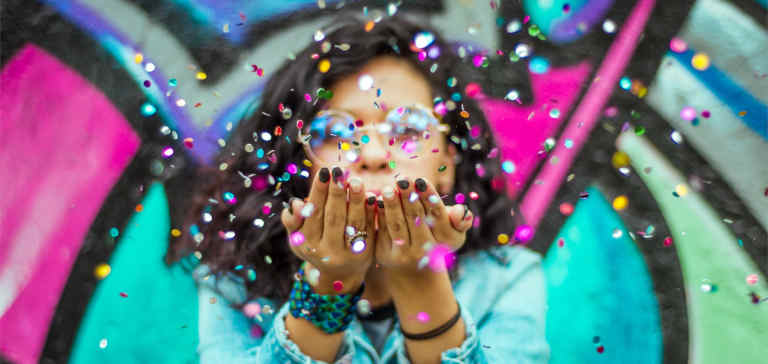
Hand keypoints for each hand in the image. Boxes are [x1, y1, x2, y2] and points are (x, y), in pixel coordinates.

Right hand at [281, 166, 375, 293]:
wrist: (338, 273)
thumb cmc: (314, 245)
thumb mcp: (298, 237)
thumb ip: (293, 220)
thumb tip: (296, 204)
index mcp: (307, 244)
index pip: (314, 213)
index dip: (319, 192)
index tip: (324, 171)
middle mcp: (327, 251)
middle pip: (333, 217)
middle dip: (336, 193)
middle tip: (339, 171)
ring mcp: (348, 254)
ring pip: (353, 222)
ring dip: (355, 200)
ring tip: (355, 180)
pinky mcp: (366, 253)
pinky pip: (368, 229)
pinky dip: (369, 212)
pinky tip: (371, 196)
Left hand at [372, 177, 473, 277]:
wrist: (413, 266)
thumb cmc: (435, 235)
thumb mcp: (453, 230)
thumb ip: (461, 219)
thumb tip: (461, 211)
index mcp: (446, 240)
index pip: (437, 215)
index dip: (428, 197)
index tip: (420, 180)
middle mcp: (426, 250)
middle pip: (416, 218)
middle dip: (409, 197)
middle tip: (403, 179)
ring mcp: (404, 254)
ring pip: (397, 225)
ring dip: (392, 205)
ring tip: (388, 189)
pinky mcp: (384, 255)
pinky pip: (381, 230)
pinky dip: (379, 214)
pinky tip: (375, 199)